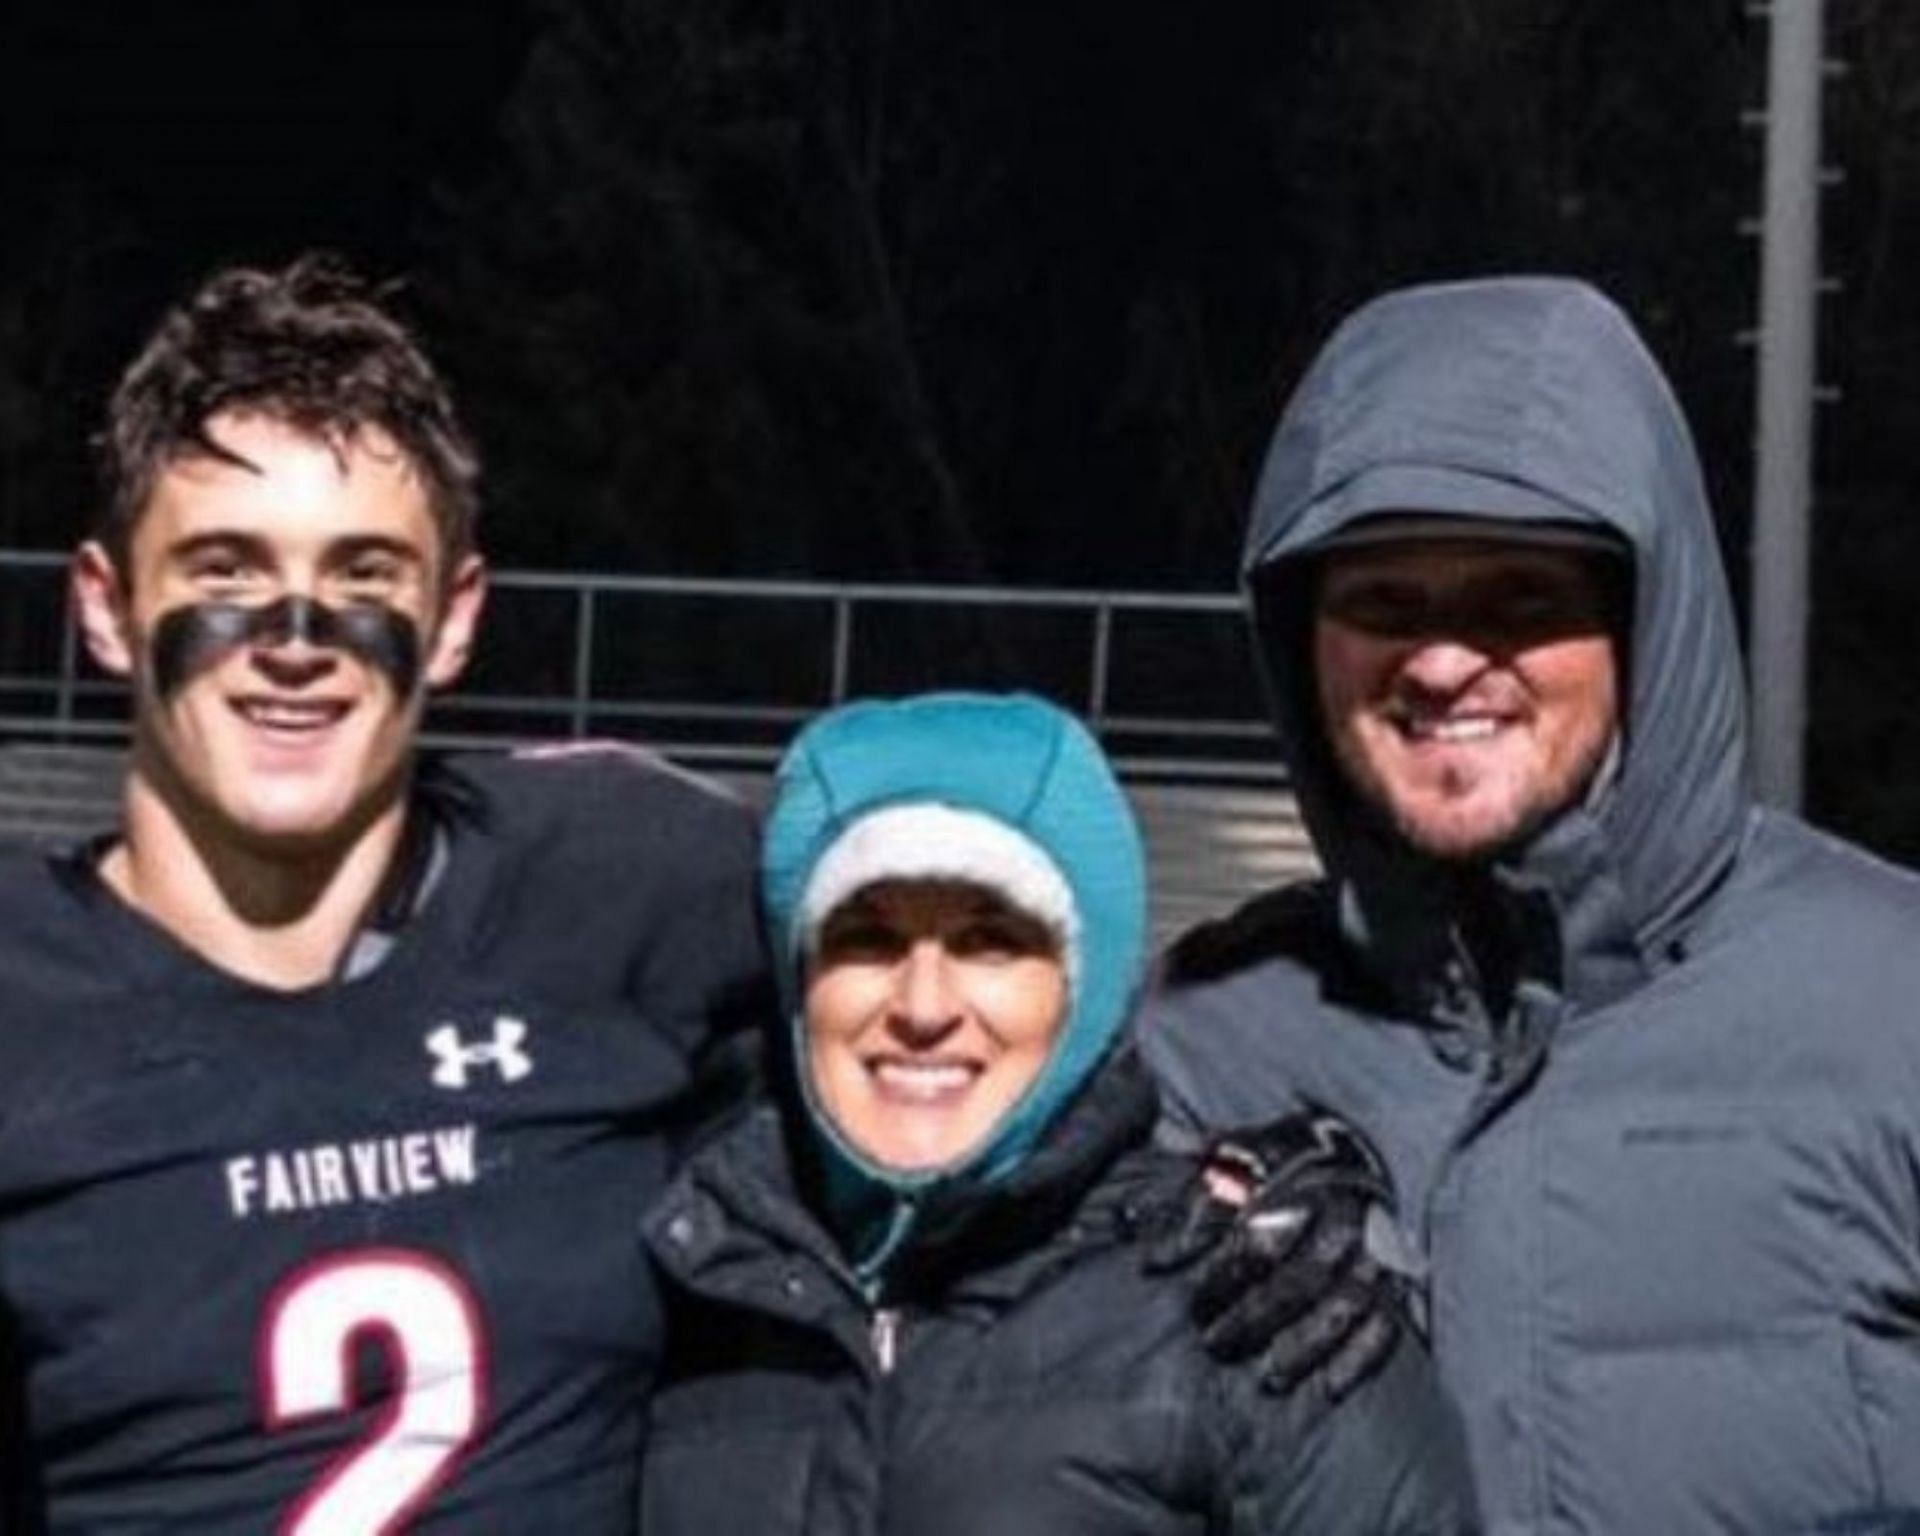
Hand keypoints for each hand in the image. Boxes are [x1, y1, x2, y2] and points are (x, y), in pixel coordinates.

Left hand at [1144, 1107, 1410, 1400]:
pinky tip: (1325, 1385)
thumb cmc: (1267, 1162)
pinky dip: (1358, 1358)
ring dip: (1302, 1345)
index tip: (1176, 1284)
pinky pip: (1385, 1322)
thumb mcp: (1223, 1155)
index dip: (1212, 1264)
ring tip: (1265, 1375)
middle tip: (1212, 1338)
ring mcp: (1373, 1241)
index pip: (1252, 1229)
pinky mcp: (1397, 1275)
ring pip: (1341, 1302)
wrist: (1344, 1148)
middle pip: (1297, 1274)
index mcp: (1294, 1170)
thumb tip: (1128, 1221)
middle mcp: (1340, 1204)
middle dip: (1252, 1314)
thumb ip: (1182, 1189)